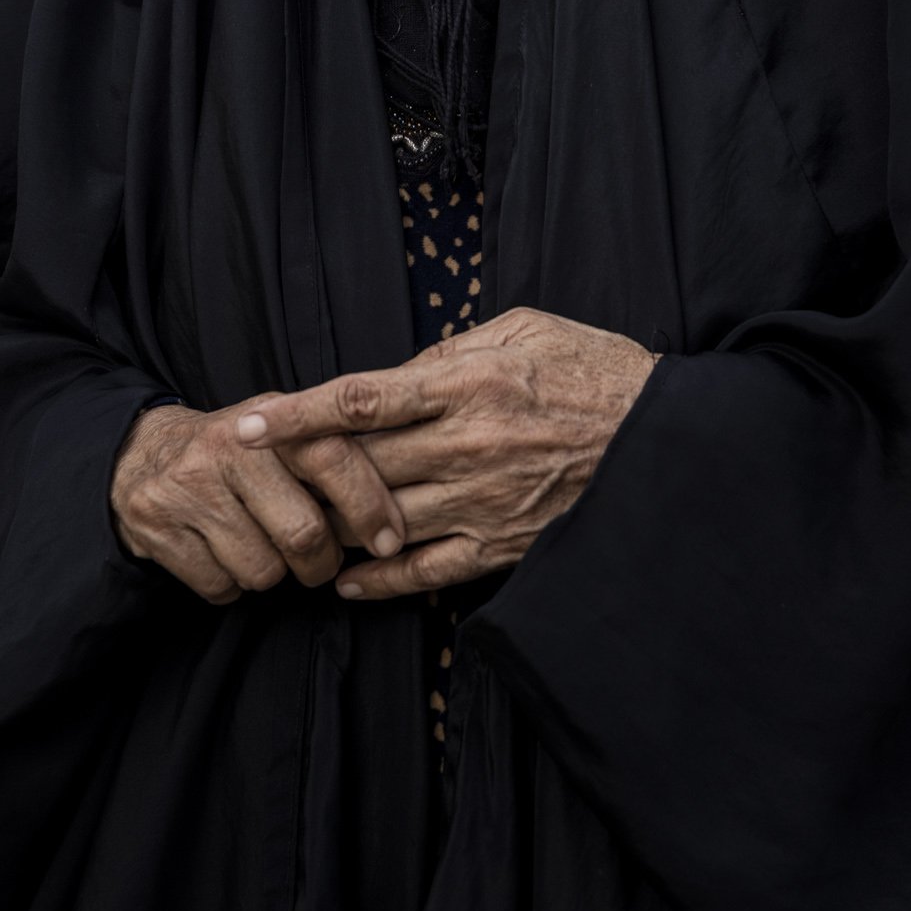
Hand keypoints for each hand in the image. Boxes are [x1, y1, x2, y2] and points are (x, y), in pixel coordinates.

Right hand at [112, 397, 406, 602]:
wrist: (140, 456)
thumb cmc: (237, 453)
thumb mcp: (283, 434)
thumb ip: (333, 454)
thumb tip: (401, 507)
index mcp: (271, 419)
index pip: (333, 457)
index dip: (369, 504)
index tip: (391, 541)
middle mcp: (228, 447)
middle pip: (304, 533)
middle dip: (321, 563)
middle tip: (318, 562)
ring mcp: (188, 487)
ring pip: (263, 570)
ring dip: (272, 574)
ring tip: (259, 545)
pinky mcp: (157, 526)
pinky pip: (220, 588)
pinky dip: (230, 585)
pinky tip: (221, 553)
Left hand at [235, 308, 656, 598]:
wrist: (662, 437)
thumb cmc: (592, 367)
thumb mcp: (526, 327)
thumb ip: (455, 347)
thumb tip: (401, 370)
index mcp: (469, 382)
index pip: (362, 398)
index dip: (298, 413)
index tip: (249, 423)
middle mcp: (468, 443)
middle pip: (361, 463)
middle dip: (301, 472)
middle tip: (250, 479)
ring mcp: (483, 500)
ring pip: (382, 520)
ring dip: (330, 526)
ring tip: (289, 526)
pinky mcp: (503, 544)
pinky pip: (426, 573)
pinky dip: (378, 582)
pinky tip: (344, 582)